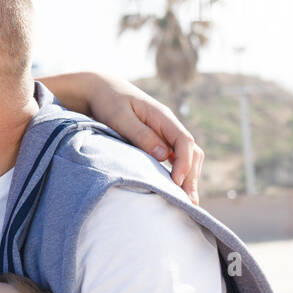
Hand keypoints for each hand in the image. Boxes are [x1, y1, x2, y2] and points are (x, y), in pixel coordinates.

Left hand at [82, 75, 204, 204]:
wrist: (100, 89)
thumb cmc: (108, 102)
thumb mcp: (120, 117)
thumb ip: (141, 135)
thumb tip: (164, 155)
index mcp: (162, 117)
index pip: (184, 141)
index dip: (184, 164)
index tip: (176, 183)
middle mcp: (168, 125)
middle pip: (191, 152)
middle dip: (192, 176)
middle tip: (189, 202)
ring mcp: (164, 133)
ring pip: (186, 156)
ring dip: (189, 177)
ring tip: (187, 201)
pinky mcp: (157, 140)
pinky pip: (175, 157)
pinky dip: (179, 173)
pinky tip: (175, 189)